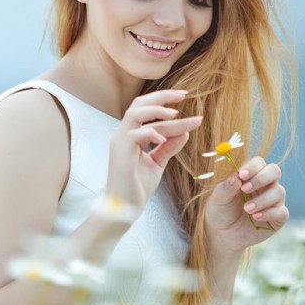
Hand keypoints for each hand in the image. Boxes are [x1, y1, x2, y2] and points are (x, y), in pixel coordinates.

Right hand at [105, 90, 202, 210]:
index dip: (164, 101)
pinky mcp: (121, 154)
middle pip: (139, 104)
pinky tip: (165, 138)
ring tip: (176, 114)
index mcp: (129, 135)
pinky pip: (135, 135)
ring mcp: (120, 143)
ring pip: (136, 114)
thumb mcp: (157, 163)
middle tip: (183, 95)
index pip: (145, 109)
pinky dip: (152, 133)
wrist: (124, 209)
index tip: (184, 96)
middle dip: (162, 96)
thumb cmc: (137, 187)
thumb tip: (185, 133)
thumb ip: (168, 147)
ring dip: (157, 111)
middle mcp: (122, 134)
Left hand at [204, 157, 288, 253]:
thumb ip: (226, 187)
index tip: (241, 175)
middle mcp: (265, 186)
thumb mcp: (218, 198)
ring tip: (246, 209)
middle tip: (245, 189)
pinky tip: (256, 217)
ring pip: (279, 191)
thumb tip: (236, 177)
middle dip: (261, 178)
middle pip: (274, 171)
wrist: (222, 234)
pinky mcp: (277, 218)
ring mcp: (273, 201)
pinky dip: (269, 213)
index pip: (259, 163)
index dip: (252, 167)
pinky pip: (282, 212)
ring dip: (262, 199)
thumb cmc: (220, 211)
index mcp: (250, 176)